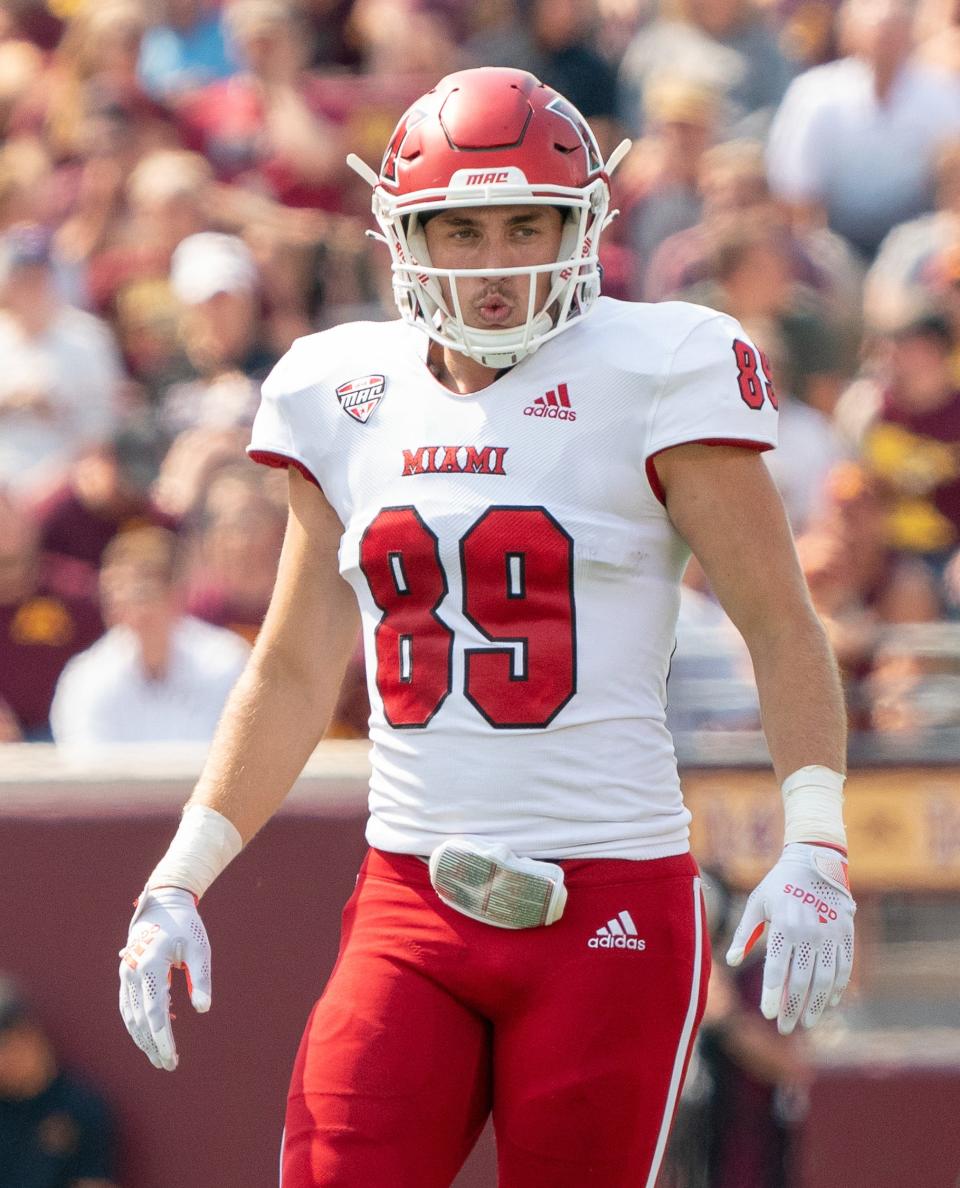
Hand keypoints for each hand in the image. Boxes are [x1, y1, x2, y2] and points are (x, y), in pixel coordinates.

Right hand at [118, 887, 211, 1070]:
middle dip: (153, 1045)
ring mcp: (126, 973)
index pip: (155, 1012)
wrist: (164, 902)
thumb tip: (203, 1009)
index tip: (172, 1058)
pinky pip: (128, 1005)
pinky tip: (154, 1034)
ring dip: (142, 1038)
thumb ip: (200, 977)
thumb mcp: (199, 948)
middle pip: (139, 1019)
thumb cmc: (186, 925)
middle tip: (168, 1065)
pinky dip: (138, 1023)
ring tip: (159, 1057)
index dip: (163, 1039)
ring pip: (129, 1016)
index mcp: (150, 965)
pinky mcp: (126, 974)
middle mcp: (132, 972)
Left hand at [726, 843, 854, 1034]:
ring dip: (816, 1004)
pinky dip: (838, 988)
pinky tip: (831, 1002)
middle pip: (801, 981)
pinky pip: (844, 968)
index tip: (768, 1015)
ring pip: (825, 980)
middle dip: (792, 1008)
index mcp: (784, 926)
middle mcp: (809, 933)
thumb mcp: (757, 902)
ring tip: (807, 1022)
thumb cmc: (779, 883)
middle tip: (786, 1028)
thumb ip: (744, 933)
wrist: (815, 860)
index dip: (772, 995)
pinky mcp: (846, 934)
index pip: (777, 970)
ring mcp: (831, 934)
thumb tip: (729, 960)